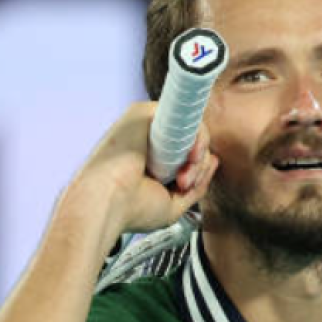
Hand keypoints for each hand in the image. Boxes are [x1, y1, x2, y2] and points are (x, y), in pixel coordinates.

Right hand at [68, 101, 217, 236]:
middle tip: (183, 183)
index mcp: (153, 158)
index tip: (186, 185)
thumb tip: (213, 160)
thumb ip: (197, 184)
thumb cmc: (131, 209)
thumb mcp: (174, 203)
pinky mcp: (145, 112)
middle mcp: (150, 140)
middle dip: (197, 165)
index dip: (196, 167)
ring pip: (191, 129)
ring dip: (197, 156)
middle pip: (192, 141)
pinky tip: (187, 158)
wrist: (108, 203)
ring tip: (182, 177)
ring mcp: (148, 125)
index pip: (188, 153)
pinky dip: (195, 137)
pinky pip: (184, 115)